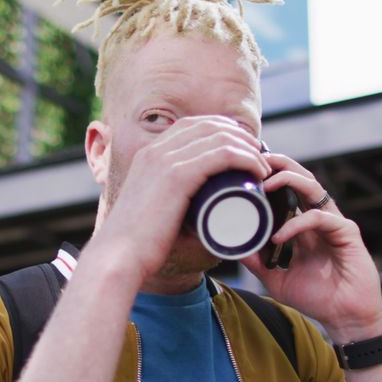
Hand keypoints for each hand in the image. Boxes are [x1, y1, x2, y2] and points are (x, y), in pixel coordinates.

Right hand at [91, 116, 270, 280]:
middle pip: (208, 125)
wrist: (119, 256)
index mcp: (148, 154)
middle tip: (258, 157)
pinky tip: (258, 169)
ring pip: (219, 138)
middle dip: (239, 136)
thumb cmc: (138, 244)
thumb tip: (198, 220)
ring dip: (248, 148)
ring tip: (262, 167)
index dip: (222, 130)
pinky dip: (245, 158)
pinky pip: (221, 155)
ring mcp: (164, 161)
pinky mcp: (176, 177)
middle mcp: (155, 150)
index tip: (242, 149)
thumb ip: (169, 209)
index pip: (191, 125)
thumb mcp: (152, 212)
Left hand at [241, 154, 381, 342]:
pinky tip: (279, 237)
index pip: (289, 190)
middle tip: (256, 160)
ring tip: (265, 185)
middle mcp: (320, 218)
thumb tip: (231, 248)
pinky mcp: (347, 233)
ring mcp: (334, 223)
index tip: (247, 172)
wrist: (346, 319)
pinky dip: (297, 224)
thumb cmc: (318, 298)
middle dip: (280, 165)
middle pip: (301, 178)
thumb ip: (257, 262)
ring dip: (289, 180)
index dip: (271, 177)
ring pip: (314, 188)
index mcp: (305, 225)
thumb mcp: (276, 278)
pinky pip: (320, 218)